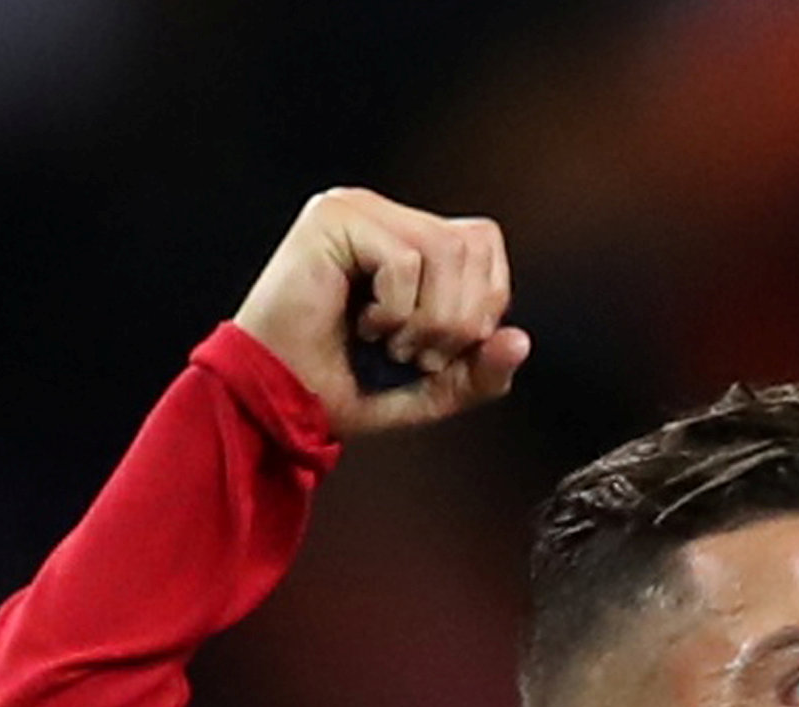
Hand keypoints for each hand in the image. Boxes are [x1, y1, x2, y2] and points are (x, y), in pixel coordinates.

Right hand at [234, 188, 530, 437]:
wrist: (279, 404)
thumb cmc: (346, 389)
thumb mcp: (434, 389)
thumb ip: (482, 370)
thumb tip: (519, 340)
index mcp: (407, 238)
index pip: (482, 242)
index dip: (483, 303)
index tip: (442, 348)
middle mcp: (383, 213)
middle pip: (471, 243)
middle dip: (460, 318)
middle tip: (417, 353)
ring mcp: (356, 209)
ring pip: (445, 248)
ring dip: (430, 318)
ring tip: (392, 344)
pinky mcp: (332, 219)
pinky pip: (405, 258)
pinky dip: (397, 310)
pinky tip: (364, 328)